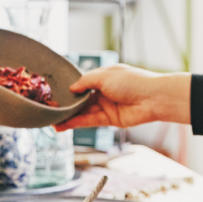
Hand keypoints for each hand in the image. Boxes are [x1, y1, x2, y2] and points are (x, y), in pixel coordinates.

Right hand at [53, 64, 190, 131]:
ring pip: (83, 111)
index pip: (83, 82)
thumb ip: (86, 81)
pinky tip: (62, 125)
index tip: (55, 92)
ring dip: (68, 116)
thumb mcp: (105, 76)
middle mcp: (104, 91)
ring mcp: (106, 106)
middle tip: (49, 108)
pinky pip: (89, 121)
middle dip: (67, 104)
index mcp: (104, 77)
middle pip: (81, 99)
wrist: (152, 98)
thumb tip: (72, 87)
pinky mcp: (109, 119)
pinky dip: (76, 123)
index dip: (70, 87)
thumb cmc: (132, 81)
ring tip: (52, 120)